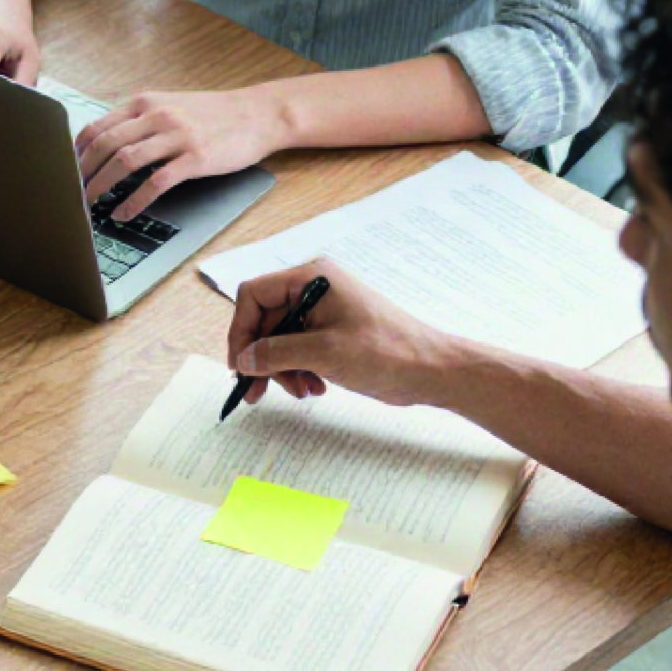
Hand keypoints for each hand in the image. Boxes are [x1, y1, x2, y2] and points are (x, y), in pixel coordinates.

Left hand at [76, 88, 287, 221]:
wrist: (258, 114)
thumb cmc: (212, 114)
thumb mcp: (170, 105)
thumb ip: (139, 120)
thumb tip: (102, 144)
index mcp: (145, 102)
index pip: (98, 126)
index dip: (76, 151)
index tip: (65, 170)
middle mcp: (157, 115)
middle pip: (106, 144)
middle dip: (83, 172)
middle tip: (71, 192)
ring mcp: (177, 135)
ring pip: (125, 162)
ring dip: (101, 186)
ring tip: (89, 204)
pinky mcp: (195, 158)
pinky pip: (156, 183)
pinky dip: (134, 201)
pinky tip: (124, 213)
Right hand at [227, 258, 470, 407]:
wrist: (430, 369)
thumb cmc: (387, 352)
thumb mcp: (323, 353)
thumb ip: (275, 353)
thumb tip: (242, 360)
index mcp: (312, 279)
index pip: (254, 295)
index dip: (242, 330)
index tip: (241, 364)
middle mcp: (314, 289)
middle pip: (265, 321)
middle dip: (264, 358)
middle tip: (259, 391)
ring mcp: (324, 311)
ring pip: (279, 340)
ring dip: (282, 369)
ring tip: (300, 391)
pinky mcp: (332, 332)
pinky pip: (298, 349)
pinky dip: (299, 371)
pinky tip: (314, 387)